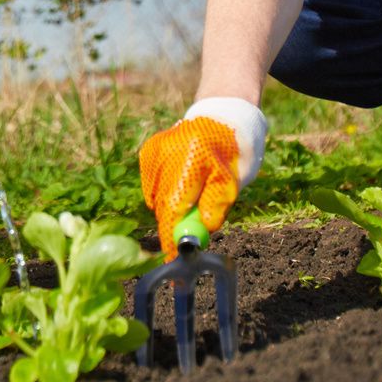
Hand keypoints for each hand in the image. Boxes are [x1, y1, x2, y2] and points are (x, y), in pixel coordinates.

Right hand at [138, 98, 266, 258]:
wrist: (222, 118)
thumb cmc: (233, 153)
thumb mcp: (231, 182)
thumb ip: (216, 205)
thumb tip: (204, 229)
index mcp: (191, 157)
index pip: (174, 207)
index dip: (172, 238)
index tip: (173, 264)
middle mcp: (165, 151)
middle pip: (161, 205)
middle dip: (173, 228)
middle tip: (188, 240)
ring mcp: (153, 150)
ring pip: (155, 199)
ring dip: (170, 210)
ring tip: (193, 200)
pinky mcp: (148, 151)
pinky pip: (152, 187)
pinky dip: (164, 195)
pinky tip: (182, 185)